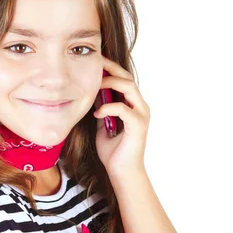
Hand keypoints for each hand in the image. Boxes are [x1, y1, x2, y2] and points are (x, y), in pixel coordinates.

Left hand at [93, 56, 150, 178]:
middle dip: (111, 68)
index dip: (110, 68)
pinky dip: (109, 108)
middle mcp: (140, 106)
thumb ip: (102, 107)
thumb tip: (91, 92)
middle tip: (94, 62)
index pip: (123, 79)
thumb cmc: (112, 150)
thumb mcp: (103, 123)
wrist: (121, 171)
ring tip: (95, 85)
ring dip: (111, 83)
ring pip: (129, 88)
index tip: (94, 61)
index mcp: (132, 104)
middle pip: (127, 78)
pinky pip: (124, 109)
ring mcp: (141, 114)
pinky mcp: (138, 125)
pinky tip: (97, 112)